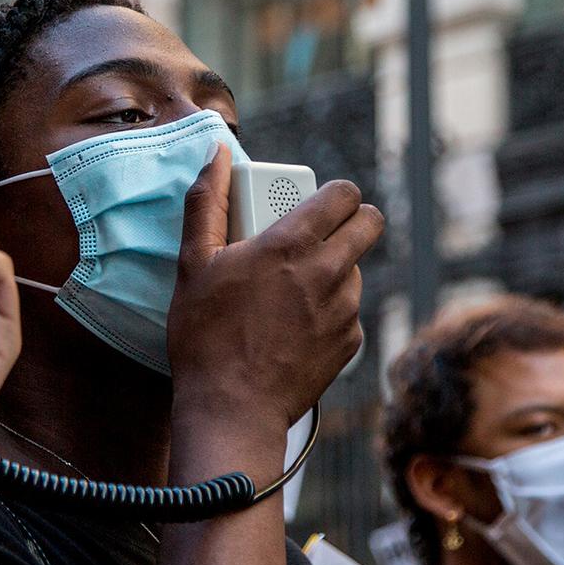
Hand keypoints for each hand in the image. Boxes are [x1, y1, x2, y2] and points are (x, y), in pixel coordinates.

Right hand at [166, 147, 383, 459]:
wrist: (231, 409)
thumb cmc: (204, 336)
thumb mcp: (193, 263)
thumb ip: (207, 202)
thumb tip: (216, 155)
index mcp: (291, 243)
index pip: (344, 194)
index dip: (334, 194)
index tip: (314, 206)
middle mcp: (328, 272)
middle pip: (370, 224)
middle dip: (350, 222)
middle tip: (316, 238)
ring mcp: (345, 310)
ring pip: (357, 270)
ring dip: (334, 270)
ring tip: (291, 292)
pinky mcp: (350, 344)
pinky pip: (350, 312)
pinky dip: (330, 312)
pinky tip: (294, 329)